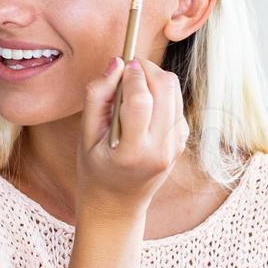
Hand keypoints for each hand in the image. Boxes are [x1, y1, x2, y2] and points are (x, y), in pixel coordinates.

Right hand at [76, 55, 189, 220]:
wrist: (118, 203)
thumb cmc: (96, 169)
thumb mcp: (86, 136)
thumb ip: (97, 97)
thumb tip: (116, 63)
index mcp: (133, 152)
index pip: (142, 101)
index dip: (133, 75)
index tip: (123, 63)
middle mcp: (161, 149)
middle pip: (165, 88)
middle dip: (147, 69)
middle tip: (128, 69)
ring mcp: (176, 145)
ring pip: (174, 90)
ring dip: (154, 78)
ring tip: (132, 89)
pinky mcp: (182, 139)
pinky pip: (176, 101)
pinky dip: (161, 93)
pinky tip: (143, 106)